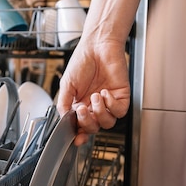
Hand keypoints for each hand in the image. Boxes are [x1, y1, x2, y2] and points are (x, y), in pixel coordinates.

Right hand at [56, 0, 141, 144]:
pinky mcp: (121, 96)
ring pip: (108, 122)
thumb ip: (64, 104)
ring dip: (99, 112)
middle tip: (81, 109)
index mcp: (80, 104)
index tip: (76, 139)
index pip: (81, 126)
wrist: (97, 46)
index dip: (79, 134)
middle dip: (87, 122)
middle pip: (94, 127)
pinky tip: (104, 93)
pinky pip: (120, 111)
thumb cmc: (82, 61)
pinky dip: (111, 105)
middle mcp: (94, 106)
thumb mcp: (66, 84)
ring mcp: (108, 102)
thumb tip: (63, 120)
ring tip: (94, 97)